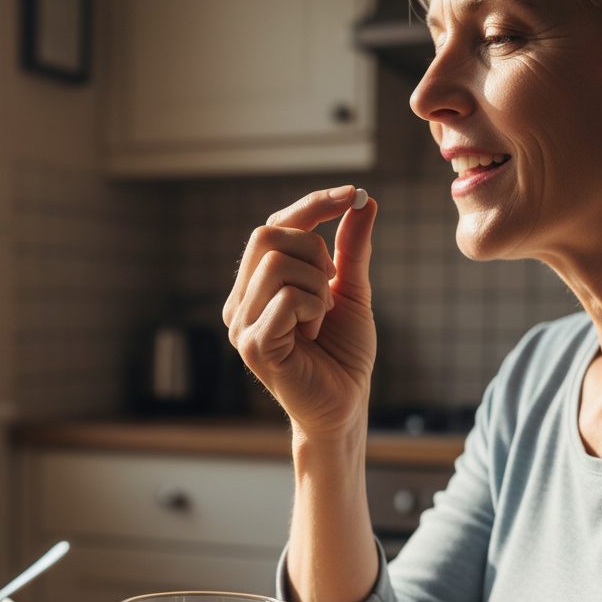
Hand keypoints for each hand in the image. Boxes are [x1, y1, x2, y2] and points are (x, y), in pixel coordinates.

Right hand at [222, 185, 377, 437]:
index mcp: (257, 285)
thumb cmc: (343, 355)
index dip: (312, 204)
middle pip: (266, 234)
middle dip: (314, 250)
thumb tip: (361, 200)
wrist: (345, 406)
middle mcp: (240, 301)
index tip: (352, 194)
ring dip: (317, 286)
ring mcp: (241, 324)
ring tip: (321, 318)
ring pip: (276, 264)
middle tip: (331, 285)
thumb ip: (351, 249)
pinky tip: (314, 333)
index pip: (273, 225)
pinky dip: (313, 308)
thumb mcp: (351, 291)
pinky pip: (285, 298)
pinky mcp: (253, 346)